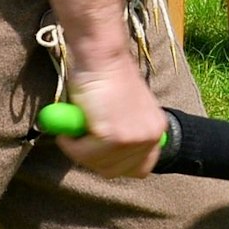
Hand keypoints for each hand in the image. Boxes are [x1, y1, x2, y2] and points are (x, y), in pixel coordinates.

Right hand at [56, 56, 165, 178]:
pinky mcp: (114, 137)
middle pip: (118, 171)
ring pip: (99, 165)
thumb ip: (124, 133)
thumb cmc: (106, 79)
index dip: (117, 164)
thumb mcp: (125, 112)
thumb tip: (108, 158)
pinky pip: (84, 154)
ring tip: (75, 130)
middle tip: (80, 142)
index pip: (142, 167)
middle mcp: (152, 136)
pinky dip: (71, 145)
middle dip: (95, 160)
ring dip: (80, 151)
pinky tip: (71, 128)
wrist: (101, 57)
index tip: (99, 155)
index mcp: (157, 129)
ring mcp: (134, 138)